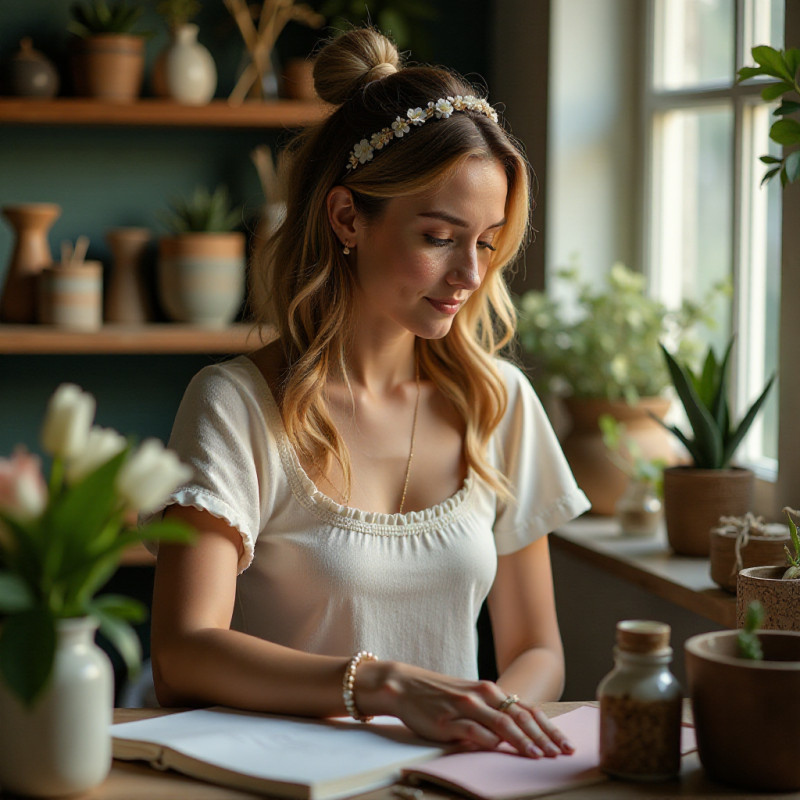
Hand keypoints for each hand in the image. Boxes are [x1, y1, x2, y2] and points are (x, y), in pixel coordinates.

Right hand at [357, 662, 573, 757]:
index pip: (528, 710)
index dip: (548, 728)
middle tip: (560, 755)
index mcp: (490, 691)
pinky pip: (474, 732)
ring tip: (537, 756)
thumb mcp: (471, 699)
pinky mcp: (448, 721)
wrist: (405, 685)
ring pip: (502, 724)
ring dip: (522, 741)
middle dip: (543, 738)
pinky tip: (500, 750)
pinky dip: (489, 741)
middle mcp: (482, 696)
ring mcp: (466, 707)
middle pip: (520, 718)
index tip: (565, 745)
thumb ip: (493, 713)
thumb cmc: (440, 695)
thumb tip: (519, 734)